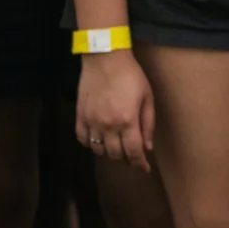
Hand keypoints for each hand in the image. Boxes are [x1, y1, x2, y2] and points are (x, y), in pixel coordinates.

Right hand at [77, 50, 154, 170]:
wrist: (105, 58)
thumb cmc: (131, 75)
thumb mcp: (147, 96)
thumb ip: (148, 123)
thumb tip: (148, 147)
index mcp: (127, 120)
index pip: (133, 152)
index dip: (139, 164)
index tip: (144, 169)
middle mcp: (108, 126)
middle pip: (115, 154)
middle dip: (126, 159)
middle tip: (132, 155)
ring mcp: (91, 122)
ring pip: (98, 150)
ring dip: (109, 153)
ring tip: (117, 147)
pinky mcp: (79, 117)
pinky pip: (83, 140)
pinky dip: (91, 144)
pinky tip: (99, 140)